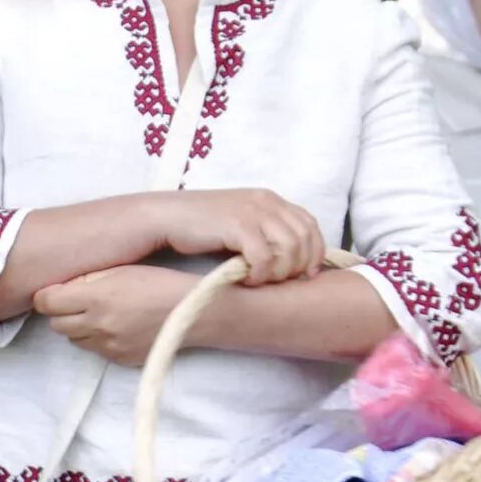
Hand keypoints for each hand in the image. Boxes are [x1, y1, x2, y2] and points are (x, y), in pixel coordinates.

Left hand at [33, 265, 198, 367]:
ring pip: (74, 339)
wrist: (192, 313)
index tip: (55, 292)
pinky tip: (117, 326)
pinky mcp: (120, 360)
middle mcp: (99, 325)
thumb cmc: (159, 283)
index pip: (46, 303)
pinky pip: (95, 351)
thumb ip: (87, 279)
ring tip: (101, 314)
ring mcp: (109, 347)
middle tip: (79, 301)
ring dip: (79, 327)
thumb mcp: (121, 269)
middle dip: (62, 312)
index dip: (47, 296)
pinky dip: (98, 339)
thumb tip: (60, 288)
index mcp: (97, 297)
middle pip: (56, 324)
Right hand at [159, 189, 326, 285]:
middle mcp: (266, 201)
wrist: (165, 218)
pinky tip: (245, 278)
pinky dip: (259, 274)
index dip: (315, 253)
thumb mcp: (240, 224)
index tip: (307, 275)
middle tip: (277, 282)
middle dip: (297, 267)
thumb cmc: (200, 227)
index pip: (310, 225)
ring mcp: (253, 211)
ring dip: (278, 272)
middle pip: (304, 239)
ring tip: (259, 280)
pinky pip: (264, 257)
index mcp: (270, 200)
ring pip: (289, 249)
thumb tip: (290, 261)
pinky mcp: (238, 225)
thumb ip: (265, 234)